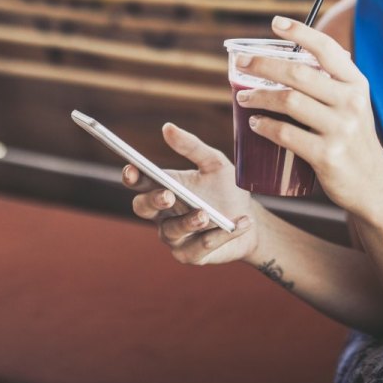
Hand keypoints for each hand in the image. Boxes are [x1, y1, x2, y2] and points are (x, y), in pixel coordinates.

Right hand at [123, 122, 258, 265]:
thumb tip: (167, 127)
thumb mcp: (215, 163)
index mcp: (164, 188)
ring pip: (170, 231)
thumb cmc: (227, 190)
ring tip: (206, 214)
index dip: (131, 176)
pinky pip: (198, 248)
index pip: (139, 182)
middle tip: (169, 195)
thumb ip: (192, 147)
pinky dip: (217, 237)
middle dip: (153, 201)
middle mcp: (163, 214)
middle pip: (143, 208)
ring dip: (188, 222)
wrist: (250, 221)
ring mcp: (175, 237)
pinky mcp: (191, 255)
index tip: (132, 168)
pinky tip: (236, 225)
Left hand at [234, 16, 382, 215]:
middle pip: (299, 73)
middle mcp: (351, 102)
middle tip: (241, 64)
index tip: (275, 23)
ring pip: (289, 101)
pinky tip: (255, 124)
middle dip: (263, 64)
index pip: (327, 49)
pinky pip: (286, 134)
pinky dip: (265, 126)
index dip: (300, 32)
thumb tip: (287, 60)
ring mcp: (340, 129)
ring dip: (258, 96)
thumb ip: (330, 83)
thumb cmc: (353, 138)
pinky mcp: (327, 156)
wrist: (373, 184)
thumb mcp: (353, 104)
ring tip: (242, 97)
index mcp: (356, 84)